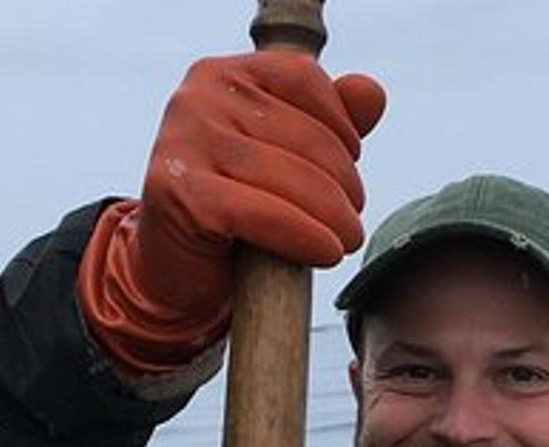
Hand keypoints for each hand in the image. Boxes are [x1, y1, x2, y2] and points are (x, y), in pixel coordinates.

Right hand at [78, 52, 386, 373]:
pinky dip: (304, 236)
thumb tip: (372, 93)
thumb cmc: (234, 209)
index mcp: (223, 75)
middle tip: (353, 221)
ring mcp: (183, 141)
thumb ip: (327, 123)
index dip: (341, 126)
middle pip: (303, 135)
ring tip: (346, 240)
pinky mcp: (180, 192)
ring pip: (288, 177)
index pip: (303, 79)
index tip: (351, 166)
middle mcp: (197, 97)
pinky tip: (326, 251)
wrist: (176, 269)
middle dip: (342, 184)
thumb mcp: (281, 159)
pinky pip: (263, 213)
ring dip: (333, 216)